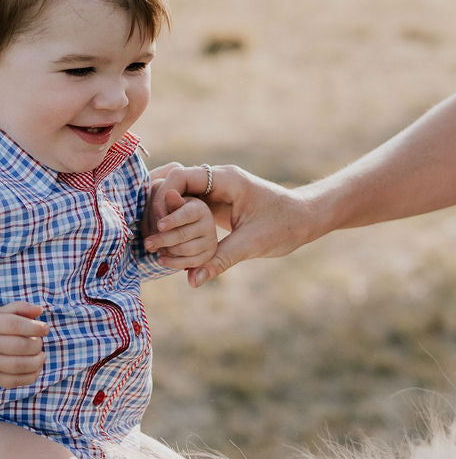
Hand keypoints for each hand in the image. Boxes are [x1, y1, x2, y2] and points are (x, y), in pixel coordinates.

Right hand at [0, 302, 48, 385]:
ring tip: (41, 355)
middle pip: (20, 346)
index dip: (34, 327)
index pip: (15, 325)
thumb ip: (18, 309)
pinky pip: (15, 381)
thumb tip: (41, 310)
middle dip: (37, 345)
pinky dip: (31, 376)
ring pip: (19, 365)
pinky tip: (35, 368)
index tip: (45, 329)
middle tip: (39, 342)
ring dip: (38, 361)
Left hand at [142, 187, 216, 273]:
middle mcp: (208, 224)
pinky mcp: (208, 255)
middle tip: (146, 243)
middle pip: (183, 234)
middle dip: (162, 240)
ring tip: (155, 249)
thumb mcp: (173, 204)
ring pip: (185, 250)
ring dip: (167, 251)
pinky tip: (161, 260)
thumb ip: (170, 202)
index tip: (159, 226)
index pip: (186, 215)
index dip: (172, 220)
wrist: (190, 224)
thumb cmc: (176, 212)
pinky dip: (173, 263)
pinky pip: (190, 263)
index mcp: (199, 208)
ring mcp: (210, 240)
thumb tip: (170, 193)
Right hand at [147, 163, 314, 285]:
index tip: (160, 226)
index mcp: (226, 179)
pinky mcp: (214, 205)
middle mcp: (216, 181)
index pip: (180, 176)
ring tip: (155, 242)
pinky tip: (168, 243)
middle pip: (172, 185)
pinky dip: (175, 223)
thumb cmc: (285, 225)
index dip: (164, 199)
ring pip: (177, 197)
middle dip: (158, 210)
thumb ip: (219, 261)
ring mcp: (213, 191)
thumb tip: (192, 281)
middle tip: (151, 238)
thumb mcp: (251, 244)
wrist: (306, 219)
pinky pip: (187, 209)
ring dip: (164, 217)